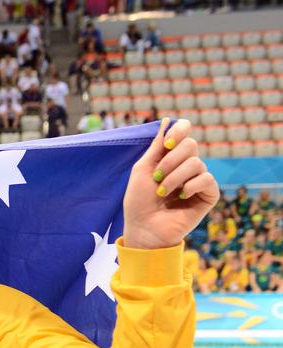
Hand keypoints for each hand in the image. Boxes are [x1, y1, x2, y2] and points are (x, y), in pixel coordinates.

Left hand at [122, 118, 219, 249]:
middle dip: (170, 161)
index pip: (185, 131)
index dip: (179, 131)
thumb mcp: (143, 169)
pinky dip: (190, 187)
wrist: (144, 228)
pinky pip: (206, 179)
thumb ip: (157, 146)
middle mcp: (187, 165)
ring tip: (162, 193)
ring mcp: (199, 179)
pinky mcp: (209, 194)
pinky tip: (180, 198)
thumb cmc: (139, 202)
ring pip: (196, 163)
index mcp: (171, 156)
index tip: (166, 144)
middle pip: (191, 144)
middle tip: (157, 177)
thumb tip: (167, 120)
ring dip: (174, 178)